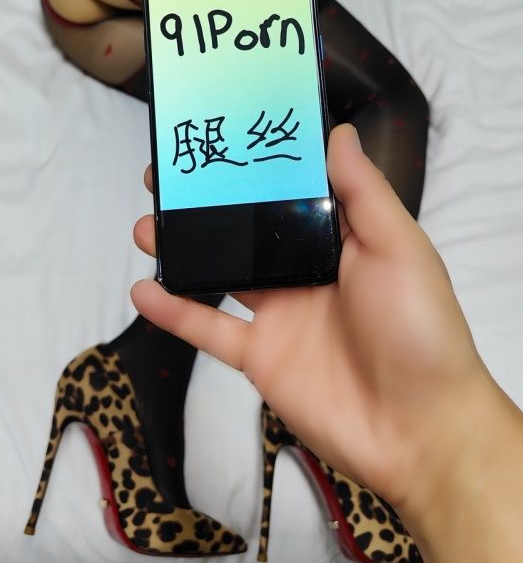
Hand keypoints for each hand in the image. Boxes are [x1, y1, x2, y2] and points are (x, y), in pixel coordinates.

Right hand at [131, 124, 489, 514]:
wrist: (419, 430)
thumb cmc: (420, 329)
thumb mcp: (399, 247)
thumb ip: (362, 191)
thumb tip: (340, 132)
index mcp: (342, 239)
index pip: (292, 191)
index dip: (258, 165)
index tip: (223, 133)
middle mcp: (306, 271)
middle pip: (248, 229)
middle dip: (208, 202)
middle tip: (168, 176)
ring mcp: (280, 315)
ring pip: (220, 273)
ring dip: (183, 248)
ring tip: (146, 224)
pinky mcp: (260, 357)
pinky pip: (209, 328)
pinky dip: (174, 311)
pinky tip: (143, 290)